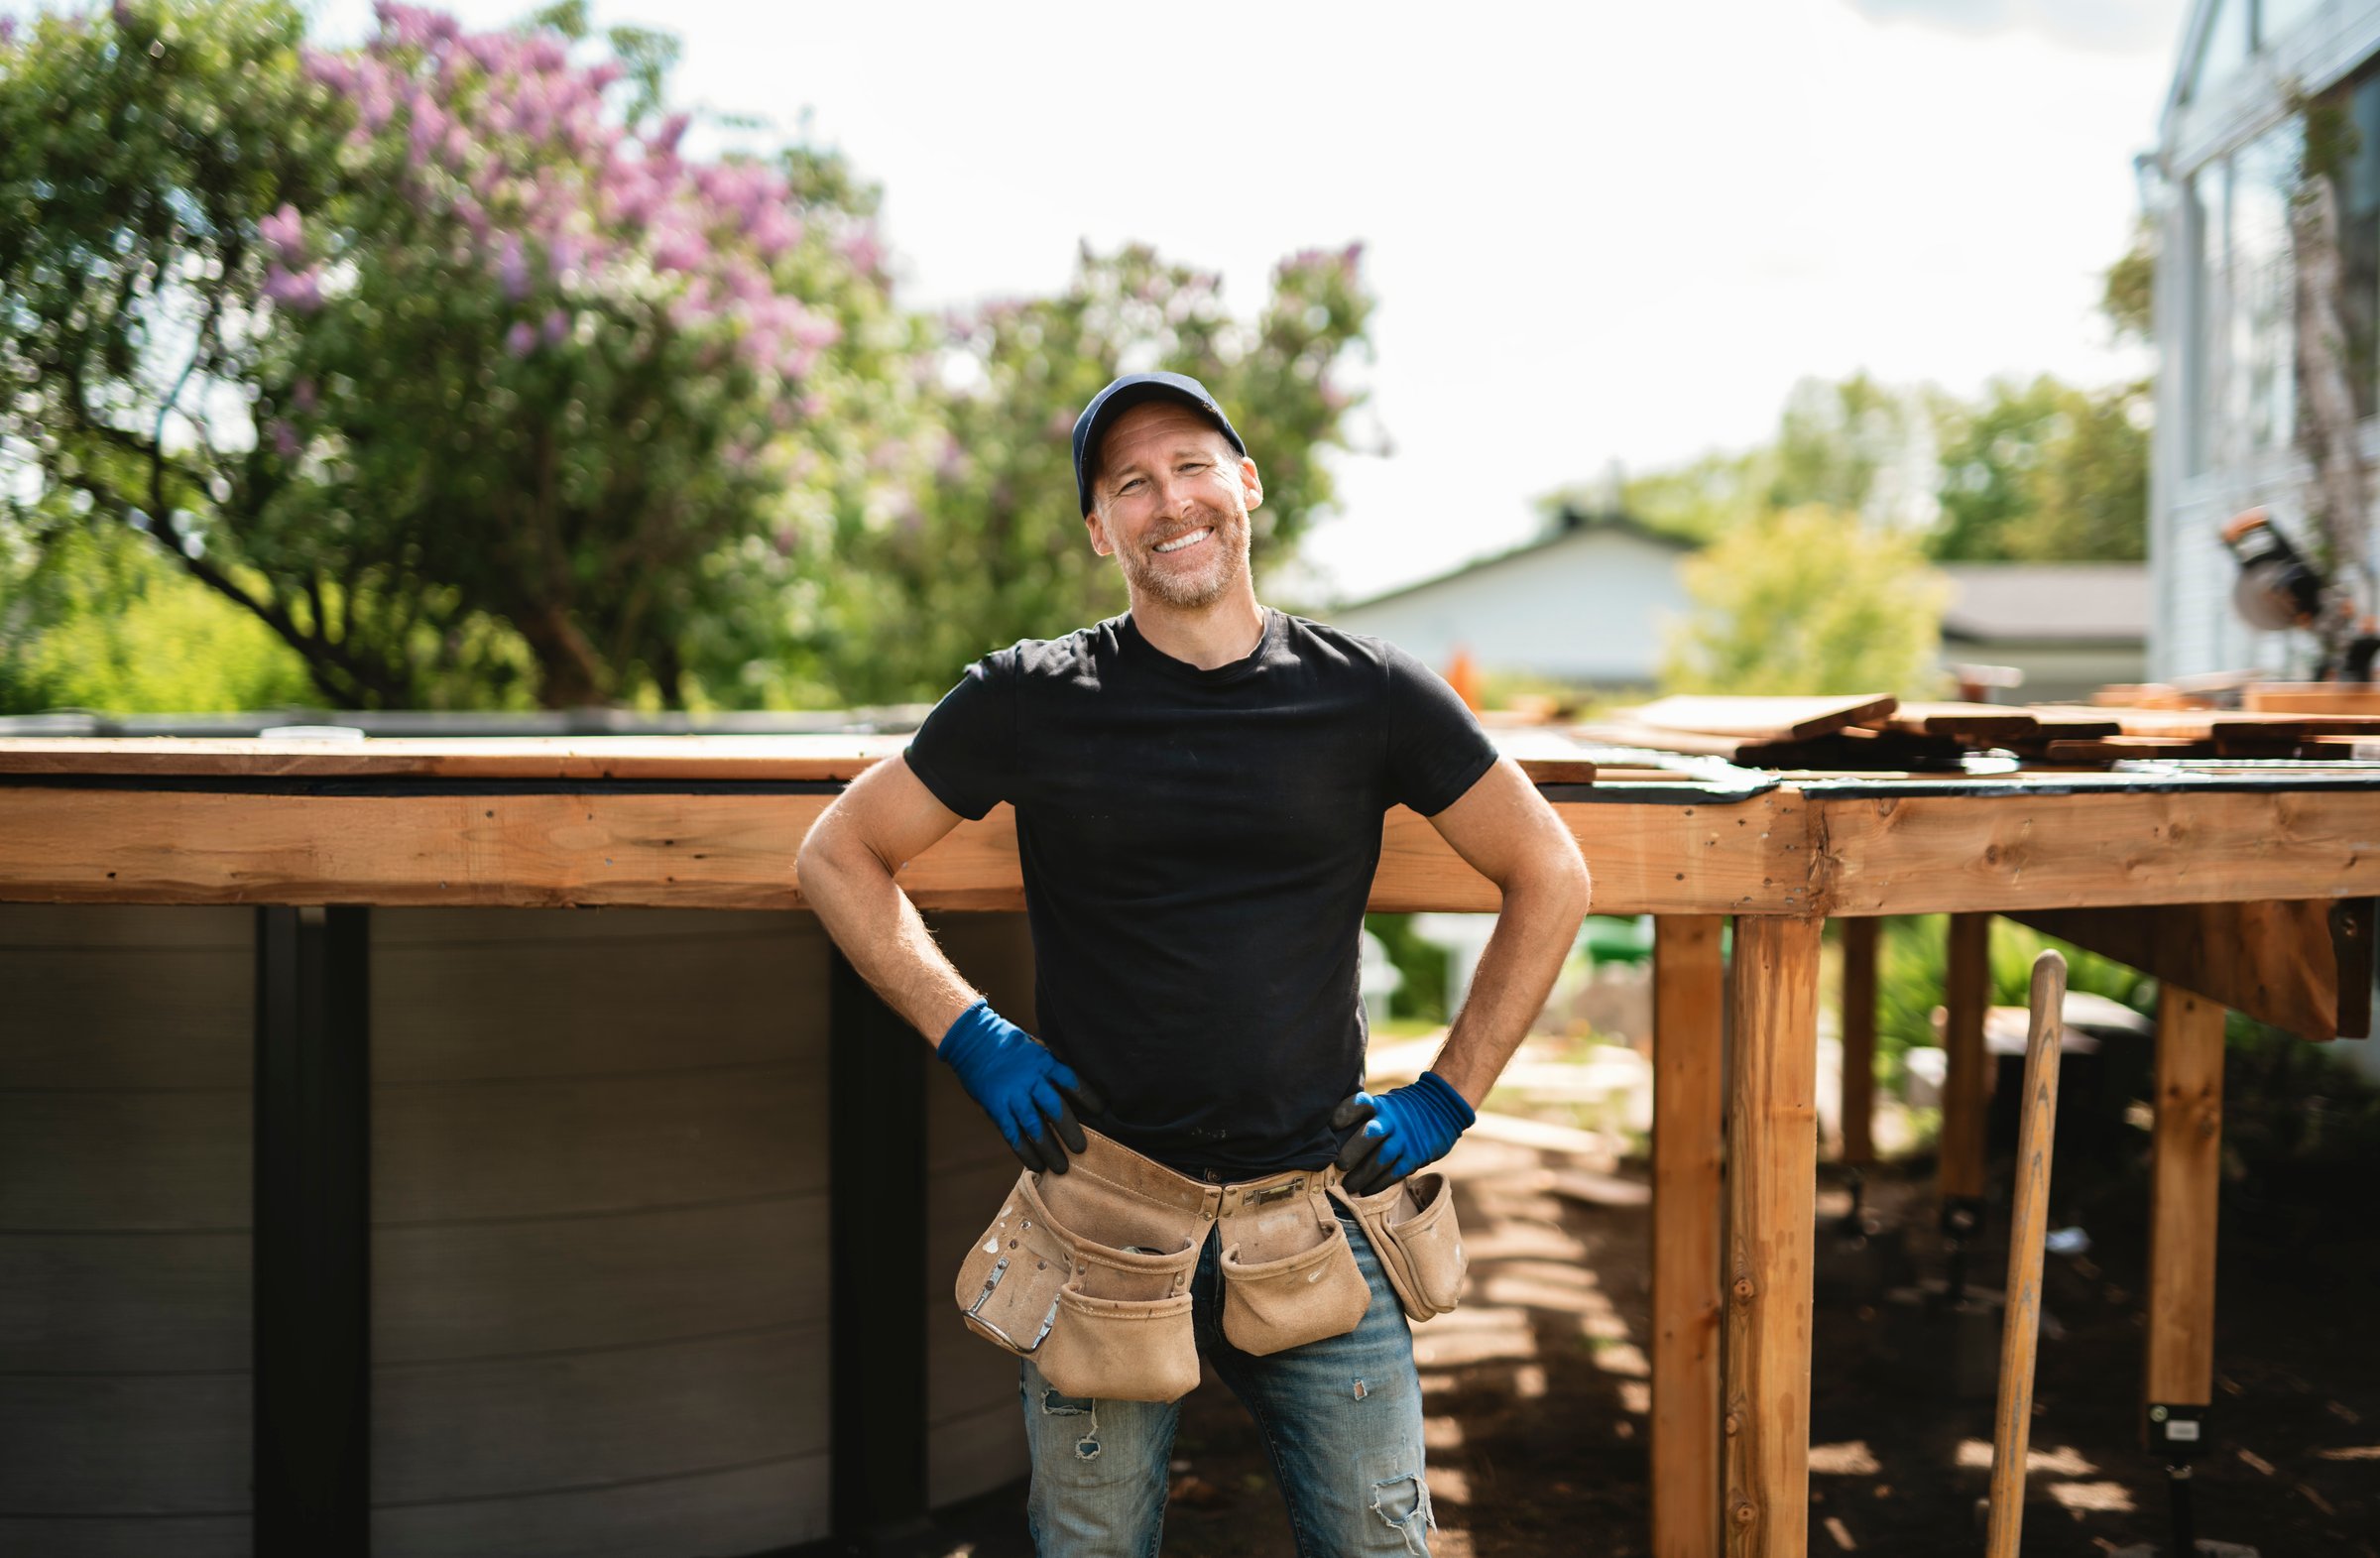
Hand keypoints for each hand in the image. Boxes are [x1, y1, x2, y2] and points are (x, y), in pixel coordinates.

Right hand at [936, 1000, 1103, 1173]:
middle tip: (1081, 1149)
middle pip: (1056, 1109)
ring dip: (1050, 1149)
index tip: (1100, 1111)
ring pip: (1035, 1127)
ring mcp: (1013, 1096)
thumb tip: (1074, 1089)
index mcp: (1044, 1063)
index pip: (1072, 1082)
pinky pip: (1013, 1135)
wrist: (973, 1040)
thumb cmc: (1010, 1045)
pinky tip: (1036, 1165)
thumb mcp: (1036, 1048)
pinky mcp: (996, 1108)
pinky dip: (1025, 1152)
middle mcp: (1031, 1080)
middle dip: (1070, 1131)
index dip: (1087, 1097)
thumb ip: (1052, 1068)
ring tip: (1062, 1168)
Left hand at [1331, 1070, 1474, 1194]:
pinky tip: (1367, 1191)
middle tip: (1340, 1165)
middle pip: (1371, 1133)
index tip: (1332, 1125)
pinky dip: (1380, 1183)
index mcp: (1380, 1105)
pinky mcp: (1416, 1155)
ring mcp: (1405, 1138)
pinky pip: (1397, 1172)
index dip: (1345, 1113)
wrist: (1442, 1108)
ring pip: (1383, 1157)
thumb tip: (1330, 1136)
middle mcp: (1392, 1120)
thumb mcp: (1384, 1104)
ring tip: (1349, 1186)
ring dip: (1364, 1174)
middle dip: (1354, 1150)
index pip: (1360, 1103)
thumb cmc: (1401, 1110)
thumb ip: (1364, 1117)